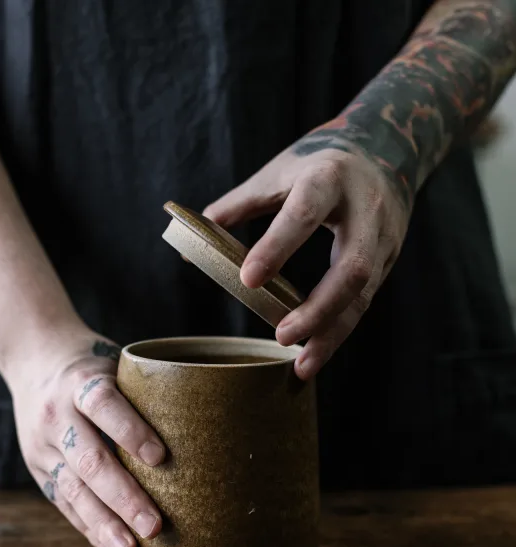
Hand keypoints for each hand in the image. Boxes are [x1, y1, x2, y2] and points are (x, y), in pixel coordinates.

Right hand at [9, 326, 164, 546]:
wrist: (34, 359)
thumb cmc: (95, 366)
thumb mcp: (116, 365)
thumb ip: (145, 395)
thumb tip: (202, 433)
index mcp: (81, 381)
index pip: (104, 404)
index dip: (131, 430)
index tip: (160, 458)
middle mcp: (57, 414)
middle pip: (89, 459)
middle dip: (123, 497)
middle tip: (154, 526)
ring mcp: (42, 444)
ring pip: (72, 489)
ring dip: (103, 523)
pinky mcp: (38, 467)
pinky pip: (63, 502)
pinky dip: (87, 526)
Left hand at [204, 132, 410, 378]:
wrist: (389, 148)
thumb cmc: (320, 161)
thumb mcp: (279, 171)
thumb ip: (238, 205)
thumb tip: (190, 245)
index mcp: (328, 178)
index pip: (303, 214)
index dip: (277, 247)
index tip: (248, 280)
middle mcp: (364, 210)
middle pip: (350, 267)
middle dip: (318, 308)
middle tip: (281, 337)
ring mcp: (383, 238)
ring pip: (363, 294)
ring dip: (332, 333)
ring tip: (302, 366)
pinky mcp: (388, 260)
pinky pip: (364, 302)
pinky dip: (339, 330)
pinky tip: (315, 353)